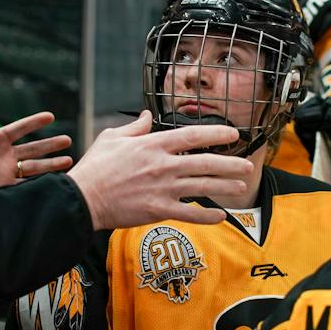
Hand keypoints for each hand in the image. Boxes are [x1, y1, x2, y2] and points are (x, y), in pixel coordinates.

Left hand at [0, 84, 72, 204]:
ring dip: (52, 164)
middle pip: (33, 148)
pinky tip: (54, 180)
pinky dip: (40, 182)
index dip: (35, 122)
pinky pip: (26, 184)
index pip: (20, 128)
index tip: (51, 116)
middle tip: (67, 140)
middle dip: (50, 144)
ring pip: (34, 166)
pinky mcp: (3, 187)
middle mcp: (4, 155)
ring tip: (69, 160)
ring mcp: (5, 171)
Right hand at [68, 111, 252, 229]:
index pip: (192, 135)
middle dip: (230, 163)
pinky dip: (207, 215)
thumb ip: (134, 127)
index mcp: (153, 145)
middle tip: (248, 164)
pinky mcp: (157, 210)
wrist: (82, 199)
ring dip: (225, 186)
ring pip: (203, 187)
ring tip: (241, 186)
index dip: (216, 133)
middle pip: (205, 162)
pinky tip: (221, 215)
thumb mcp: (112, 137)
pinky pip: (189, 213)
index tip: (232, 132)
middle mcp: (162, 165)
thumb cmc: (95, 167)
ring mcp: (162, 189)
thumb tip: (146, 115)